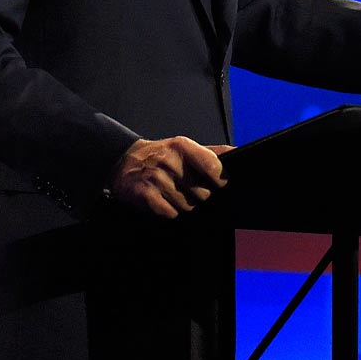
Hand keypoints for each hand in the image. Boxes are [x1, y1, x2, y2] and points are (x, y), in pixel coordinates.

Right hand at [108, 136, 229, 217]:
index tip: (219, 185)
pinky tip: (163, 200)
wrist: (123, 161)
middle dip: (199, 196)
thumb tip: (237, 152)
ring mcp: (156, 178)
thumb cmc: (161, 155)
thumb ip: (212, 152)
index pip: (212, 166)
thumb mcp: (185, 147)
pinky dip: (169, 211)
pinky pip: (170, 213)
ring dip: (183, 204)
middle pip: (202, 193)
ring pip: (187, 206)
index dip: (220, 180)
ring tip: (173, 194)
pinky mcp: (145, 194)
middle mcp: (169, 161)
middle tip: (187, 189)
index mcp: (183, 146)